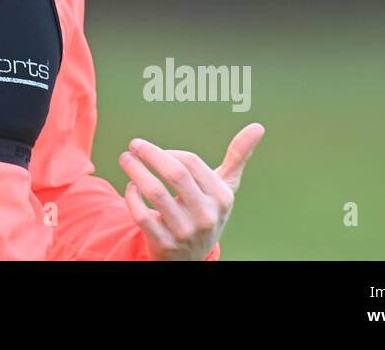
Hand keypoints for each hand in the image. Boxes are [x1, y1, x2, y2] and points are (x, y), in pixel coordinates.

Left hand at [119, 122, 264, 260]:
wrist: (192, 257)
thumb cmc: (207, 210)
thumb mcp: (225, 187)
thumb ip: (238, 156)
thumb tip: (258, 126)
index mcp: (221, 197)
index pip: (191, 162)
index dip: (168, 151)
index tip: (153, 149)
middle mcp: (206, 216)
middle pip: (174, 174)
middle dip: (149, 154)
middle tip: (133, 145)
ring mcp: (185, 232)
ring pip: (155, 192)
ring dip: (135, 171)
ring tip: (126, 159)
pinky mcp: (164, 244)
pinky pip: (141, 214)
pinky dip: (131, 196)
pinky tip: (131, 187)